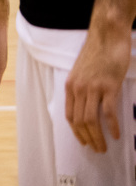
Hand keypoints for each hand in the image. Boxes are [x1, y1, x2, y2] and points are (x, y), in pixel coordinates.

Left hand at [66, 22, 131, 150]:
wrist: (107, 36)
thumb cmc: (97, 53)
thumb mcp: (82, 71)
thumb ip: (82, 87)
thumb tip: (86, 105)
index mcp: (70, 85)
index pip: (69, 114)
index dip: (76, 131)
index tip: (83, 141)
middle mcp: (78, 88)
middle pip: (79, 121)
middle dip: (87, 138)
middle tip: (97, 149)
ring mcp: (93, 88)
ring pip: (91, 119)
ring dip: (97, 137)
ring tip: (104, 147)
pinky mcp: (108, 86)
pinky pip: (107, 112)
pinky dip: (111, 126)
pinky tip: (115, 135)